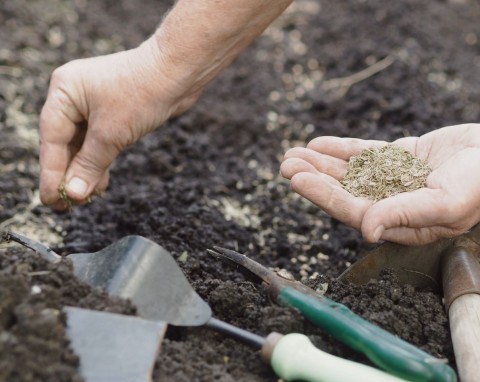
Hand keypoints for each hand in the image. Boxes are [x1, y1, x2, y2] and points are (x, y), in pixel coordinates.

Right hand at [39, 37, 199, 208]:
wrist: (178, 73)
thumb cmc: (144, 92)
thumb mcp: (112, 133)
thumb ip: (90, 165)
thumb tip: (74, 194)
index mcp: (64, 92)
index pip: (51, 140)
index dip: (51, 173)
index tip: (51, 200)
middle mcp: (74, 96)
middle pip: (64, 144)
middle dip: (68, 175)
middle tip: (67, 206)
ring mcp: (93, 104)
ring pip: (82, 146)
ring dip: (84, 172)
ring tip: (85, 200)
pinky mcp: (112, 113)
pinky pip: (99, 143)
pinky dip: (99, 163)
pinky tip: (100, 184)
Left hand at [280, 124, 479, 244]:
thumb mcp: (446, 202)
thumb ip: (404, 215)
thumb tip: (365, 230)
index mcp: (400, 222)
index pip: (352, 210)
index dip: (322, 195)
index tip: (297, 179)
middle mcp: (392, 203)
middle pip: (343, 191)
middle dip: (313, 178)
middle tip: (286, 163)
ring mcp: (394, 179)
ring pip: (349, 172)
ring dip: (320, 162)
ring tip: (293, 152)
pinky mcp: (400, 157)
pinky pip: (365, 153)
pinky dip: (342, 148)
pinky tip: (318, 142)